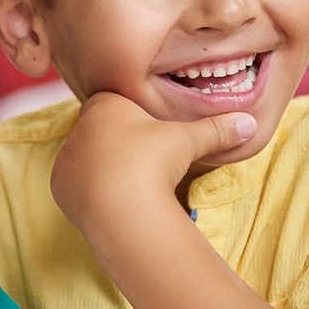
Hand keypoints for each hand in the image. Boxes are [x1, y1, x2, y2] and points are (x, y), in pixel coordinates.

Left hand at [50, 91, 255, 233]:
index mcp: (106, 105)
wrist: (121, 205)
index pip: (115, 103)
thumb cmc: (154, 162)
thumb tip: (250, 123)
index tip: (149, 135)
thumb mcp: (190, 140)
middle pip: (99, 129)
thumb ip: (217, 129)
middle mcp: (80, 126)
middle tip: (142, 162)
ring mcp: (66, 157)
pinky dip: (91, 190)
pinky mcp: (59, 186)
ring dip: (103, 167)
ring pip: (86, 156)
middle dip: (117, 142)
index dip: (132, 117)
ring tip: (128, 184)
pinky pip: (75, 184)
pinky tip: (111, 199)